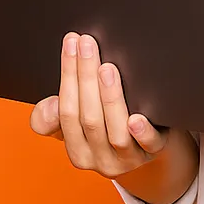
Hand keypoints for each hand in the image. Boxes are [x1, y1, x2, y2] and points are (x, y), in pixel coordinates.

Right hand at [28, 32, 171, 177]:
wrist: (148, 146)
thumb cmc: (106, 125)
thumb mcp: (76, 122)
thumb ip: (53, 115)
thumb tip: (50, 107)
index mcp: (77, 152)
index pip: (66, 113)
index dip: (67, 77)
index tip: (71, 44)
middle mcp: (100, 160)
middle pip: (89, 118)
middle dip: (85, 77)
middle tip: (87, 43)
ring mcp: (127, 159)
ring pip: (116, 132)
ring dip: (110, 98)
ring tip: (107, 68)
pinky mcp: (154, 153)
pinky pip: (149, 146)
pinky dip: (142, 133)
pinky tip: (136, 118)